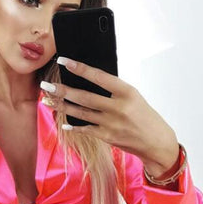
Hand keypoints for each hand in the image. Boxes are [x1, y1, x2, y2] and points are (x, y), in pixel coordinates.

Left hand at [41, 57, 178, 170]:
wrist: (156, 142)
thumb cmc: (145, 117)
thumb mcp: (134, 97)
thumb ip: (114, 90)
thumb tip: (88, 81)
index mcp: (127, 92)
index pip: (98, 76)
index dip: (79, 68)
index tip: (64, 61)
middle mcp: (118, 107)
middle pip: (84, 96)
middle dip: (62, 90)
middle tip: (46, 85)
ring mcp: (111, 123)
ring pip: (81, 112)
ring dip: (62, 106)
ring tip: (48, 100)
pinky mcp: (108, 137)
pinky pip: (86, 129)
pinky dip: (74, 126)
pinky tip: (64, 122)